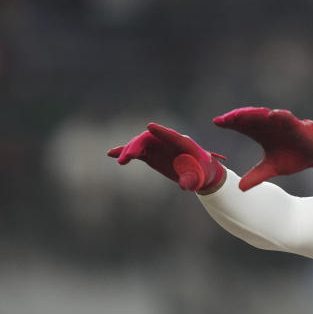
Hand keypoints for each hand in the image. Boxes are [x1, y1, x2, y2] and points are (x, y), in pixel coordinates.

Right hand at [108, 123, 225, 191]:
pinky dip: (124, 152)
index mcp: (183, 143)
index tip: (150, 126)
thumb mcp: (199, 178)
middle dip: (138, 145)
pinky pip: (136, 151)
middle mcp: (168, 141)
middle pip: (150, 138)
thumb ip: (191, 180)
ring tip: (121, 161)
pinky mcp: (150, 153)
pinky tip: (110, 153)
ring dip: (129, 150)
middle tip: (129, 156)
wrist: (199, 172)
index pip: (171, 136)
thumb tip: (184, 187)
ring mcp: (158, 146)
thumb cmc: (202, 172)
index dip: (161, 132)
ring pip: (140, 144)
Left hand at [213, 107, 312, 190]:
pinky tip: (269, 115)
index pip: (241, 125)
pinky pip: (286, 118)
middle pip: (248, 118)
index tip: (216, 123)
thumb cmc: (295, 157)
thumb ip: (256, 176)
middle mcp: (268, 125)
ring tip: (239, 115)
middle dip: (235, 117)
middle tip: (222, 119)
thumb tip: (239, 188)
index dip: (229, 123)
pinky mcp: (295, 124)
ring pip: (263, 115)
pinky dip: (278, 115)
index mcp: (260, 133)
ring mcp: (281, 123)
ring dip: (251, 114)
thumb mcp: (272, 169)